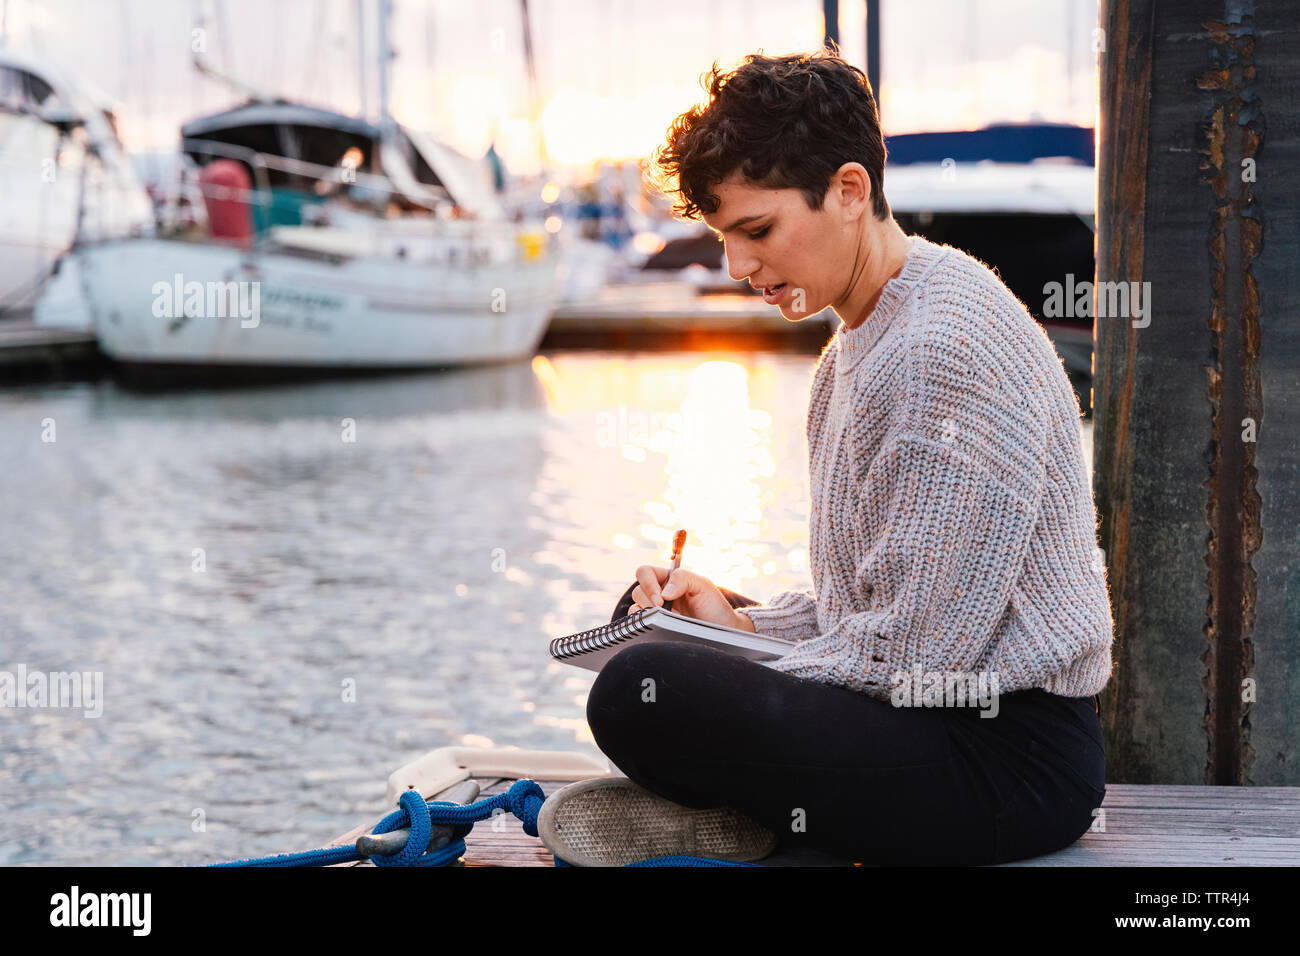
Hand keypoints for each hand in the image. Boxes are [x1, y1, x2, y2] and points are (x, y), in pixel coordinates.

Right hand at [629, 564, 754, 631]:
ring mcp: (655, 611)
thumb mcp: (703, 586)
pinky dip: (645, 625)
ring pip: (635, 609)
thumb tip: (664, 592)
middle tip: (669, 613)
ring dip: (649, 615)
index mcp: (667, 579)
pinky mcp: (654, 627)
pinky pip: (638, 624)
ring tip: (670, 621)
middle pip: (638, 592)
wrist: (721, 631)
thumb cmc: (714, 606)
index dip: (648, 584)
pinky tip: (663, 628)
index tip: (661, 600)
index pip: (645, 573)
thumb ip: (683, 579)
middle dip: (650, 603)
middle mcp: (658, 593)